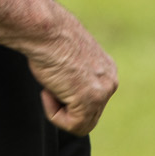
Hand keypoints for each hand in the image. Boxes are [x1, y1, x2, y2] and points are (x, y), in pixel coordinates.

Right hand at [18, 11, 118, 135]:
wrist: (45, 30)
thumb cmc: (48, 39)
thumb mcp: (68, 60)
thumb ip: (76, 78)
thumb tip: (67, 90)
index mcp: (107, 70)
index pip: (93, 101)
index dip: (69, 98)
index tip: (56, 79)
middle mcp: (109, 81)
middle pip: (89, 115)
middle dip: (66, 106)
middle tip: (51, 84)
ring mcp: (102, 92)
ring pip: (81, 124)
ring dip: (59, 111)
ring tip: (49, 87)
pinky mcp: (90, 100)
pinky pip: (72, 125)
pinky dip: (54, 113)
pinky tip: (49, 90)